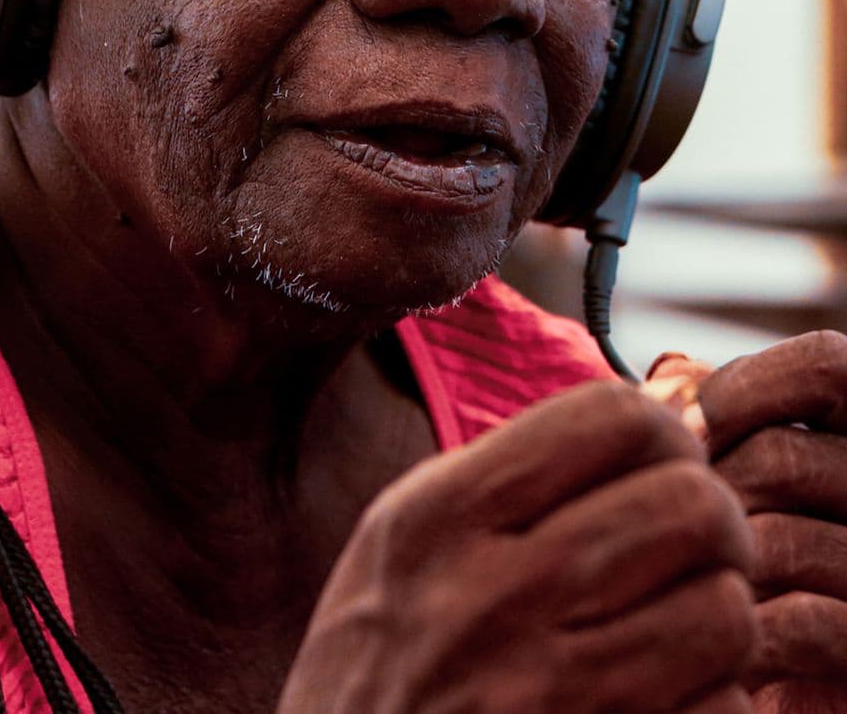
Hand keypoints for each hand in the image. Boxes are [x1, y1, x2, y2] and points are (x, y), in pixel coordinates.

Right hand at [279, 381, 757, 712]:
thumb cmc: (377, 675)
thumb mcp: (403, 546)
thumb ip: (505, 479)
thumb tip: (648, 425)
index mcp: (439, 516)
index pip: (612, 417)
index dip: (660, 431)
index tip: (660, 462)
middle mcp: (490, 596)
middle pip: (688, 504)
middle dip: (712, 520)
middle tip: (692, 546)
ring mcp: (545, 695)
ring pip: (724, 610)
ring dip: (718, 616)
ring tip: (681, 623)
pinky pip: (723, 709)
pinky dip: (712, 700)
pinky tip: (665, 696)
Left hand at [699, 331, 846, 710]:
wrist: (742, 673)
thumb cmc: (729, 558)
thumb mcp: (734, 469)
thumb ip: (714, 417)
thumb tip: (662, 378)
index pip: (827, 364)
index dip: (744, 386)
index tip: (685, 428)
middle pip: (782, 455)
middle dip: (703, 491)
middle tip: (661, 523)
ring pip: (782, 539)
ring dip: (712, 565)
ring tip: (678, 579)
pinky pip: (809, 623)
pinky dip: (743, 629)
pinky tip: (718, 638)